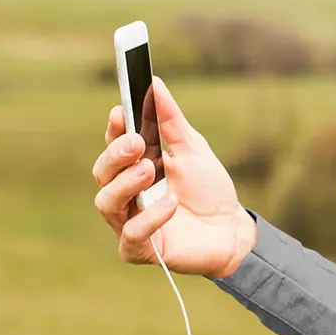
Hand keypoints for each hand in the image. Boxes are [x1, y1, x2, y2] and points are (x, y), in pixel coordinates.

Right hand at [91, 77, 256, 277]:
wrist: (233, 231)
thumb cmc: (209, 190)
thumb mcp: (193, 150)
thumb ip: (172, 121)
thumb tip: (155, 84)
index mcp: (134, 167)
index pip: (113, 146)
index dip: (114, 130)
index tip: (121, 112)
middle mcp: (125, 195)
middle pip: (101, 172)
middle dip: (116, 155)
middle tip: (137, 143)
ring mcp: (129, 222)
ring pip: (106, 202)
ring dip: (125, 184)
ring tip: (150, 170)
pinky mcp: (140, 250)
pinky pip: (132, 234)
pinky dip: (149, 217)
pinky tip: (171, 204)